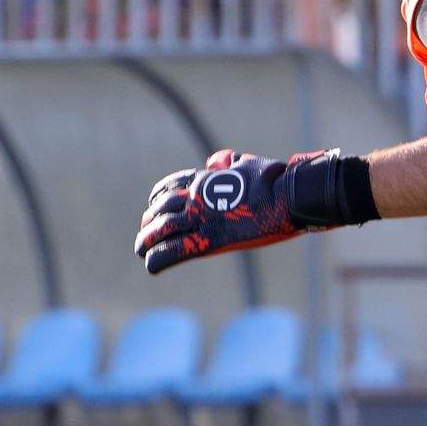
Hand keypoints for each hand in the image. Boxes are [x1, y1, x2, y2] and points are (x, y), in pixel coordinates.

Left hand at [135, 149, 310, 273]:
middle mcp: (197, 197)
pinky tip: (150, 265)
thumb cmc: (275, 179)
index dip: (158, 196)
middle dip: (150, 220)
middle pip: (162, 208)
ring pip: (162, 229)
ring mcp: (201, 218)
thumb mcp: (247, 162)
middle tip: (144, 231)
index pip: (171, 185)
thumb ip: (228, 162)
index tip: (154, 205)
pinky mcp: (209, 240)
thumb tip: (216, 161)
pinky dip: (158, 258)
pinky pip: (174, 251)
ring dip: (147, 240)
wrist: (286, 196)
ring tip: (140, 250)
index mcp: (205, 179)